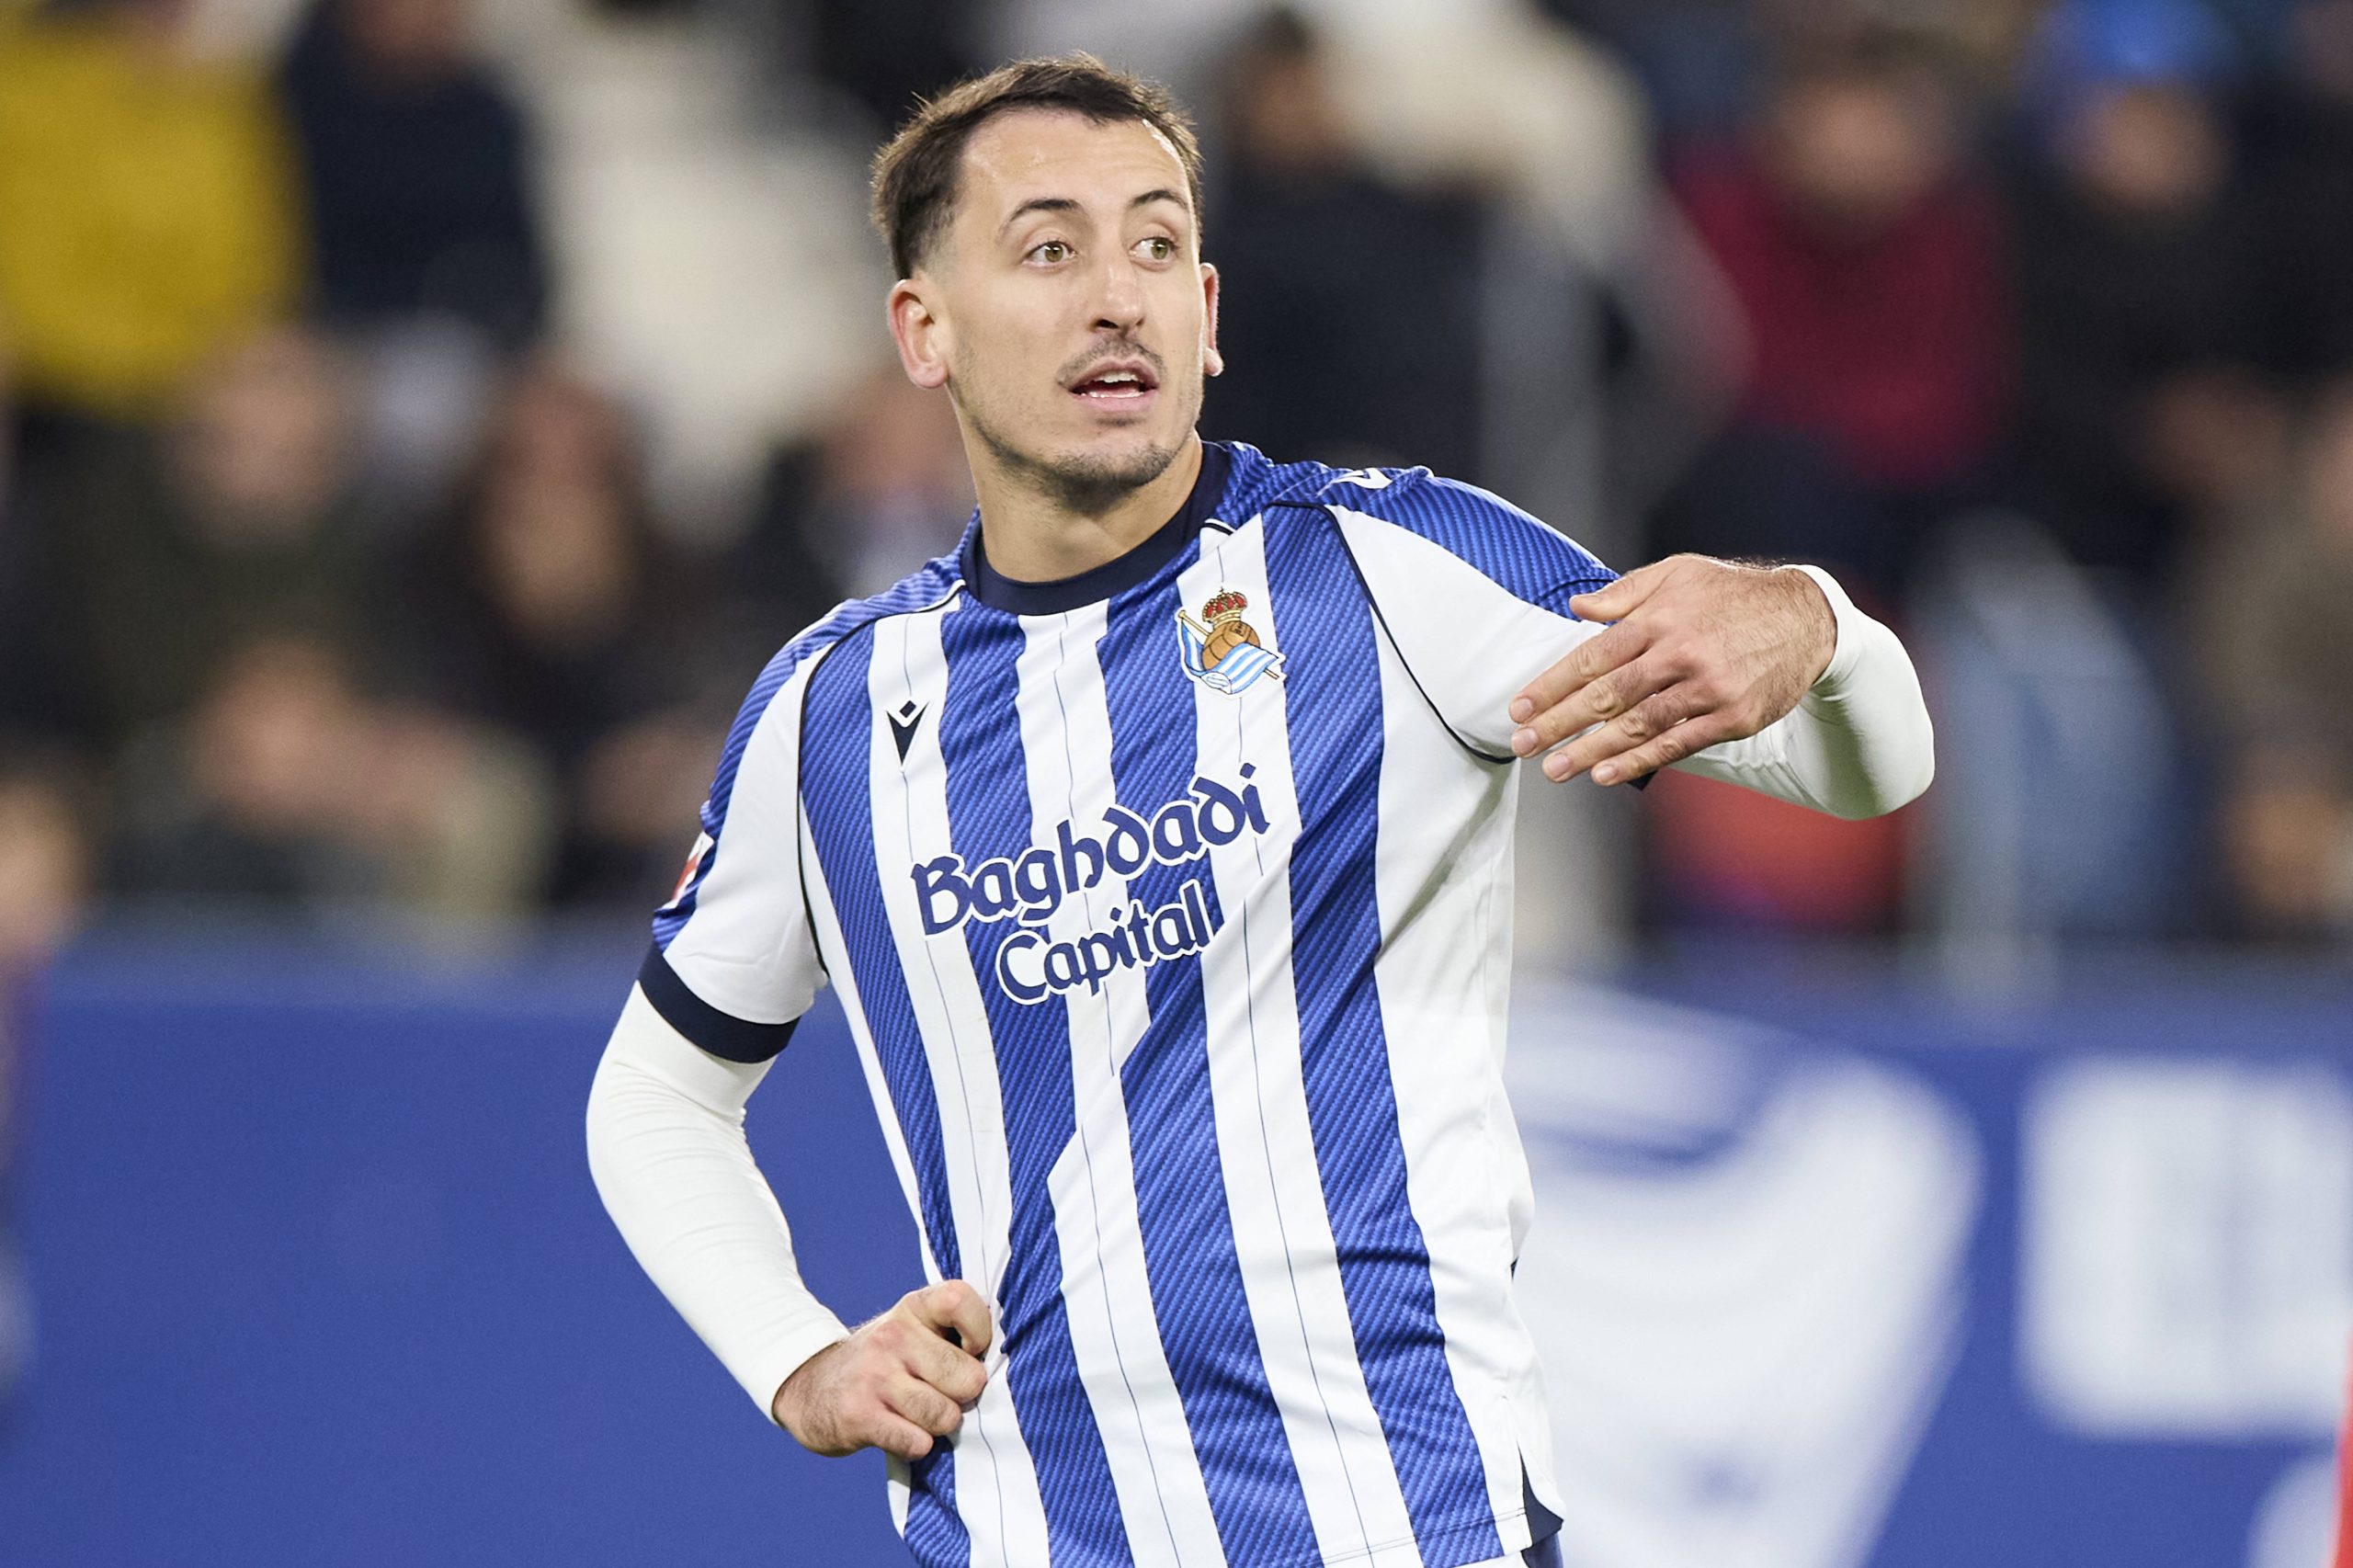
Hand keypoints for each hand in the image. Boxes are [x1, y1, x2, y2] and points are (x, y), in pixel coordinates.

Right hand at [770, 1280, 991, 1459]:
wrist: (809, 1388)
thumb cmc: (883, 1363)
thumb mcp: (912, 1331)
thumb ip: (952, 1334)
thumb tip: (1005, 1361)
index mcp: (912, 1308)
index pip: (960, 1299)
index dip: (979, 1333)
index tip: (971, 1352)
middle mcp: (893, 1336)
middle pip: (966, 1377)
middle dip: (963, 1397)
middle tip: (943, 1395)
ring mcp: (874, 1376)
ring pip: (944, 1415)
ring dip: (939, 1425)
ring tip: (921, 1415)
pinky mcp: (860, 1416)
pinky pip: (917, 1442)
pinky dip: (918, 1446)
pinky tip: (903, 1433)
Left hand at [1507, 555, 1835, 785]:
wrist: (1808, 618)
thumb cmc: (1733, 595)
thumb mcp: (1679, 573)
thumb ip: (1625, 592)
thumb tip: (1576, 607)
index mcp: (1659, 618)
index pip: (1592, 657)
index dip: (1551, 686)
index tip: (1519, 710)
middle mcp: (1679, 652)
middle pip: (1607, 695)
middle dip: (1558, 723)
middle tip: (1522, 746)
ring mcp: (1707, 687)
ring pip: (1637, 725)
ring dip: (1590, 750)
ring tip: (1555, 769)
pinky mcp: (1732, 716)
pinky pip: (1677, 743)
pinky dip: (1639, 761)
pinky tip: (1606, 774)